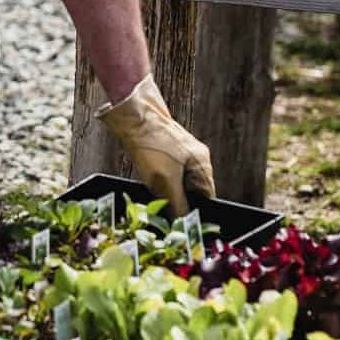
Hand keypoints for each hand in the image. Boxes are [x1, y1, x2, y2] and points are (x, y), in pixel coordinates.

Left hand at [97, 75, 214, 215]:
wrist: (133, 116)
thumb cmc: (153, 146)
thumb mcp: (165, 182)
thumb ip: (178, 204)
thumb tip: (184, 223)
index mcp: (203, 165)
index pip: (206, 198)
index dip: (194, 211)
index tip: (180, 221)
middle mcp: (196, 159)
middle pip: (191, 191)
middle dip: (177, 200)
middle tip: (163, 204)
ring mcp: (181, 154)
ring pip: (176, 183)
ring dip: (165, 190)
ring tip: (153, 186)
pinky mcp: (166, 151)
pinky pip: (165, 173)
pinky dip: (157, 179)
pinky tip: (147, 176)